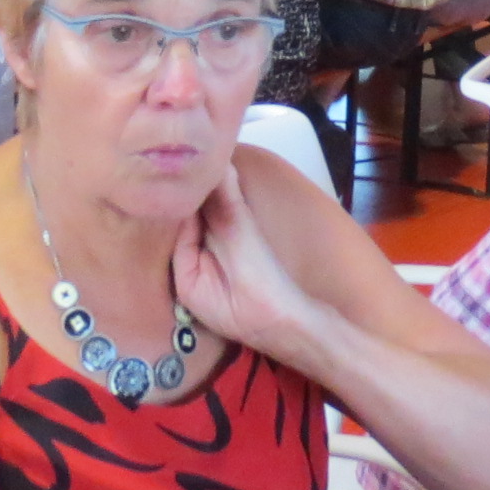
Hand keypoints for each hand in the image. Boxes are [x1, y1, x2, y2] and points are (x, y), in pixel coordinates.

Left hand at [171, 169, 322, 357]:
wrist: (310, 333)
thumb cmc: (269, 302)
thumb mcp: (244, 254)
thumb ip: (228, 212)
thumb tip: (218, 169)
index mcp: (187, 280)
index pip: (179, 229)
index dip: (186, 196)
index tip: (191, 163)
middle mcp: (199, 277)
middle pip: (194, 227)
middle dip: (199, 196)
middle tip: (203, 156)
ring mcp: (223, 273)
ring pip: (213, 228)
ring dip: (216, 200)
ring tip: (218, 164)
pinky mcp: (244, 269)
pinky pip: (230, 234)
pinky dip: (231, 213)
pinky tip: (233, 190)